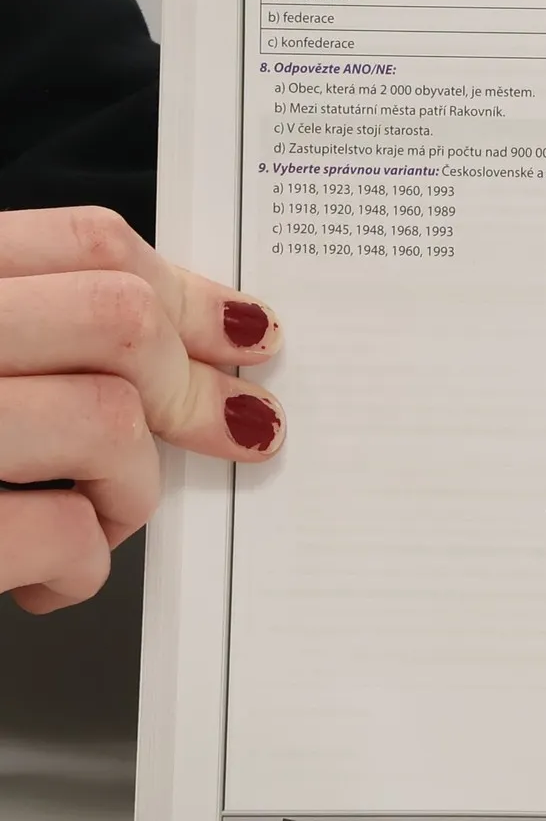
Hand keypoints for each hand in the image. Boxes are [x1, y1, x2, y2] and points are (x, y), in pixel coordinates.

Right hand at [0, 207, 284, 611]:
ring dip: (129, 488)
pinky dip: (77, 565)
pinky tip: (47, 579)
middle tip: (224, 430)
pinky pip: (58, 530)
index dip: (190, 292)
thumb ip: (28, 327)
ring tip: (92, 516)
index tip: (243, 337)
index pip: (88, 241)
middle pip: (119, 318)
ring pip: (107, 423)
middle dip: (189, 387)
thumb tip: (198, 341)